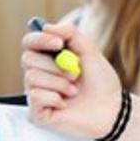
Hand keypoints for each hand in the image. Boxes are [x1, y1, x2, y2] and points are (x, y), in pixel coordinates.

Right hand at [21, 21, 120, 139]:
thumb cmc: (101, 82)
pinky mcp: (37, 113)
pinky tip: (65, 104)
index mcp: (49, 58)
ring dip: (59, 83)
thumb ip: (70, 34)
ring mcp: (37, 94)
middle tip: (75, 74)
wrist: (112, 108)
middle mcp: (40, 75)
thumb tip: (46, 27)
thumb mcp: (89, 51)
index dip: (40, 39)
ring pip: (31, 78)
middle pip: (27, 59)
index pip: (30, 42)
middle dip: (55, 65)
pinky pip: (34, 97)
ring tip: (74, 91)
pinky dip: (55, 98)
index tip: (59, 43)